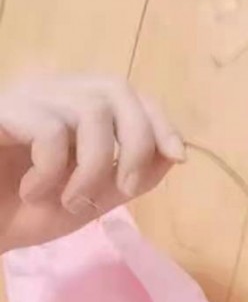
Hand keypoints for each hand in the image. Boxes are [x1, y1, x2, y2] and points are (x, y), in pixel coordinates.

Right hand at [0, 71, 185, 253]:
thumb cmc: (16, 213)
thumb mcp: (86, 201)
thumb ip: (126, 177)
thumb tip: (173, 154)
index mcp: (69, 110)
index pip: (125, 93)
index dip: (158, 119)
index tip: (178, 157)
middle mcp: (47, 94)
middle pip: (115, 88)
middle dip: (138, 141)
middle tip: (127, 187)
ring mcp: (20, 99)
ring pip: (90, 113)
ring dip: (94, 169)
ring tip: (70, 202)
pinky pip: (51, 130)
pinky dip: (53, 171)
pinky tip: (32, 191)